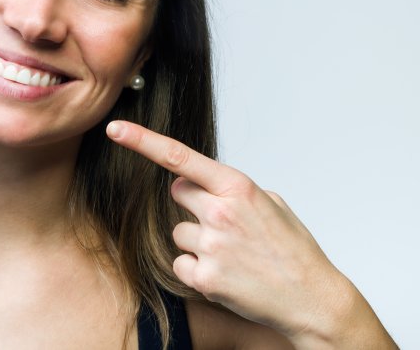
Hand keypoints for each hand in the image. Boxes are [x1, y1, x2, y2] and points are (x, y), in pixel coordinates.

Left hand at [105, 120, 349, 340]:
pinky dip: (196, 269)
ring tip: (232, 254)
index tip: (115, 129)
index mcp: (238, 188)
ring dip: (197, 240)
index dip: (142, 140)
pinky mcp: (204, 278)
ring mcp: (211, 246)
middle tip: (224, 222)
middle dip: (193, 202)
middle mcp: (220, 213)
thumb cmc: (293, 249)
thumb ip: (231, 189)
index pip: (179, 157)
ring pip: (177, 232)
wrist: (313, 299)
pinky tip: (225, 273)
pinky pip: (180, 263)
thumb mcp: (271, 203)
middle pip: (177, 192)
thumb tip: (198, 183)